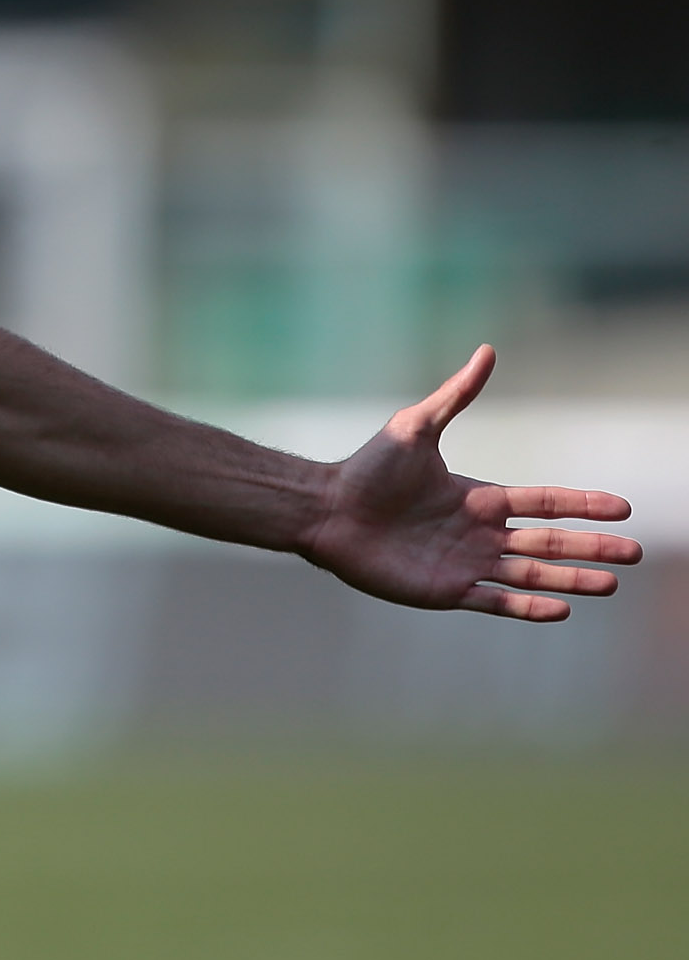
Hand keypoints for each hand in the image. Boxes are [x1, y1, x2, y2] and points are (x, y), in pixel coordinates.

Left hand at [303, 346, 640, 620]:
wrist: (325, 509)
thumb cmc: (367, 469)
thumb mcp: (416, 428)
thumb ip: (456, 395)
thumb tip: (487, 350)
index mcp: (479, 498)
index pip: (543, 503)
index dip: (582, 505)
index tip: (622, 508)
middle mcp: (478, 533)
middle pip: (547, 542)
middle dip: (590, 548)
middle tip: (633, 553)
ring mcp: (464, 563)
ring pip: (530, 575)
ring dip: (570, 579)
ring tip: (609, 584)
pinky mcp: (444, 590)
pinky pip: (495, 602)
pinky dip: (527, 607)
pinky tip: (562, 609)